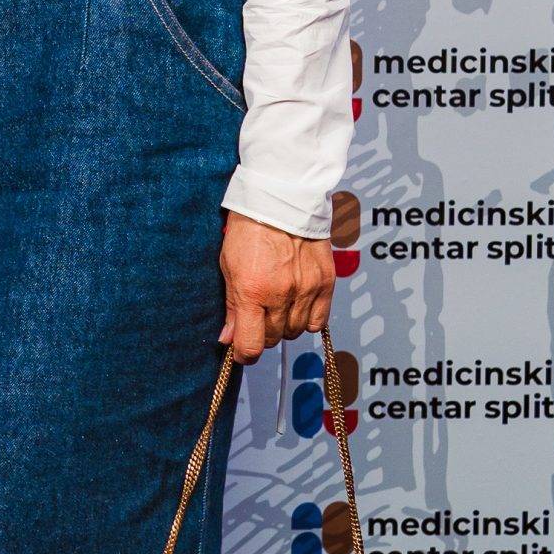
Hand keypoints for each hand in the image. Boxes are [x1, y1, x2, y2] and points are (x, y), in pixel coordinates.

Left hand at [219, 214, 333, 363]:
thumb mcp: (228, 267)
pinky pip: (319, 321)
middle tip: (256, 317)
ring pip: (295, 331)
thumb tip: (229, 339)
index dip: (243, 354)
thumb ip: (231, 307)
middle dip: (261, 334)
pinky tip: (297, 306)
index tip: (240, 351)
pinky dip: (308, 320)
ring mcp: (306, 289)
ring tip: (277, 306)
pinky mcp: (325, 283)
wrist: (281, 200)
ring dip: (284, 326)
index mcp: (252, 291)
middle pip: (272, 339)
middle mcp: (281, 294)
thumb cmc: (249, 229)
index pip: (250, 345)